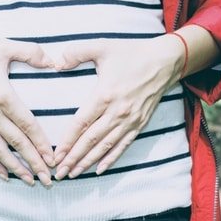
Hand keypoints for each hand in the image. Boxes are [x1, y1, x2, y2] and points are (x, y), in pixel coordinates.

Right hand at [0, 39, 54, 186]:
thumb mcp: (2, 46)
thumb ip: (29, 51)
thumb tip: (52, 61)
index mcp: (2, 95)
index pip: (26, 124)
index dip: (40, 143)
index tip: (52, 158)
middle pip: (16, 143)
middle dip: (34, 162)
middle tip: (48, 179)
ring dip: (15, 168)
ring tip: (30, 181)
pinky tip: (4, 176)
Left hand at [53, 36, 184, 179]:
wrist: (165, 61)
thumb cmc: (132, 53)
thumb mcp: (102, 46)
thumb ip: (77, 52)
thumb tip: (56, 62)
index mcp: (104, 95)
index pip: (81, 124)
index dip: (68, 141)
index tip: (56, 155)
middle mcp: (117, 112)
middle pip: (91, 140)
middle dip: (74, 158)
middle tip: (59, 172)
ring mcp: (129, 120)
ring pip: (105, 147)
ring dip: (88, 162)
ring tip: (74, 174)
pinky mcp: (140, 124)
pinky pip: (123, 145)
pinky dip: (111, 159)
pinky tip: (100, 170)